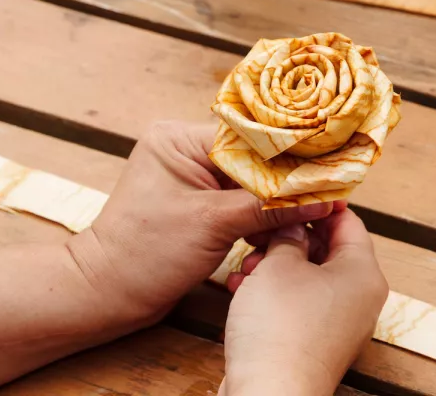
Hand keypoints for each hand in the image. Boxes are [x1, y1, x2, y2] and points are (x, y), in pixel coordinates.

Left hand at [66, 121, 335, 322]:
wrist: (105, 297)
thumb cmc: (145, 255)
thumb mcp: (213, 225)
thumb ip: (270, 206)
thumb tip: (324, 196)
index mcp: (179, 138)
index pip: (249, 138)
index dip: (290, 155)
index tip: (329, 165)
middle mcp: (185, 149)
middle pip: (254, 158)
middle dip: (287, 181)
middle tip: (329, 192)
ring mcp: (192, 177)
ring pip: (251, 181)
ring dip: (276, 202)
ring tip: (313, 212)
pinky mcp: (199, 203)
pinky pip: (241, 201)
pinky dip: (261, 216)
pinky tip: (286, 228)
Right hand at [220, 206, 388, 395]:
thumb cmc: (280, 328)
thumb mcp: (279, 266)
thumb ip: (287, 237)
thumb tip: (292, 226)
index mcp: (364, 272)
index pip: (348, 222)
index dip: (318, 205)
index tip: (290, 195)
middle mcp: (360, 298)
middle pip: (327, 250)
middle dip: (288, 239)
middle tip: (257, 232)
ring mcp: (340, 324)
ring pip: (308, 279)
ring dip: (275, 266)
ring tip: (245, 265)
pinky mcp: (317, 344)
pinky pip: (299, 306)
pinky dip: (274, 294)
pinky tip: (242, 290)